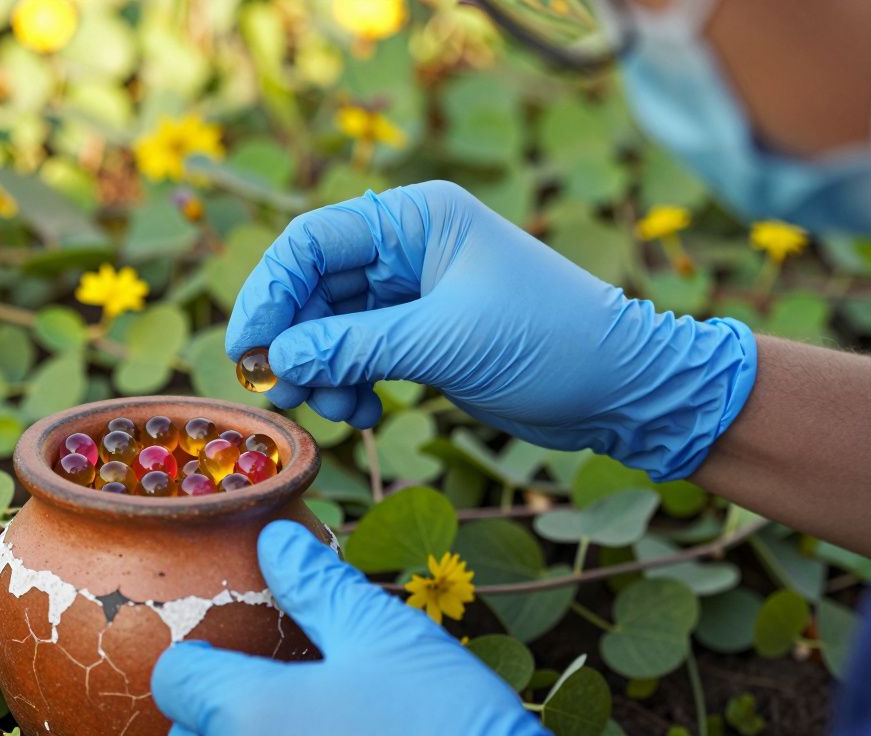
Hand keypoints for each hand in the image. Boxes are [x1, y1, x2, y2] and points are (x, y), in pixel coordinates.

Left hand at [151, 521, 544, 735]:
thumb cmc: (444, 720)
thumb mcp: (384, 635)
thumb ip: (318, 587)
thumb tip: (275, 540)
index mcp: (248, 712)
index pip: (175, 680)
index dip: (196, 658)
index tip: (228, 653)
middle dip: (212, 713)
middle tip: (265, 693)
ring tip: (295, 724)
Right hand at [225, 181, 756, 480]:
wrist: (622, 390)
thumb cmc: (550, 343)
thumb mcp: (445, 343)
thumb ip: (353, 347)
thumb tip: (278, 359)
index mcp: (417, 220)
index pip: (313, 241)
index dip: (269, 291)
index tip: (248, 346)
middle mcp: (408, 248)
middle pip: (313, 286)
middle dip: (292, 339)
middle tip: (276, 391)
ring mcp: (413, 293)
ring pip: (329, 326)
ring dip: (318, 370)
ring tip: (331, 411)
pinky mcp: (421, 336)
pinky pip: (356, 354)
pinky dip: (347, 383)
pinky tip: (362, 414)